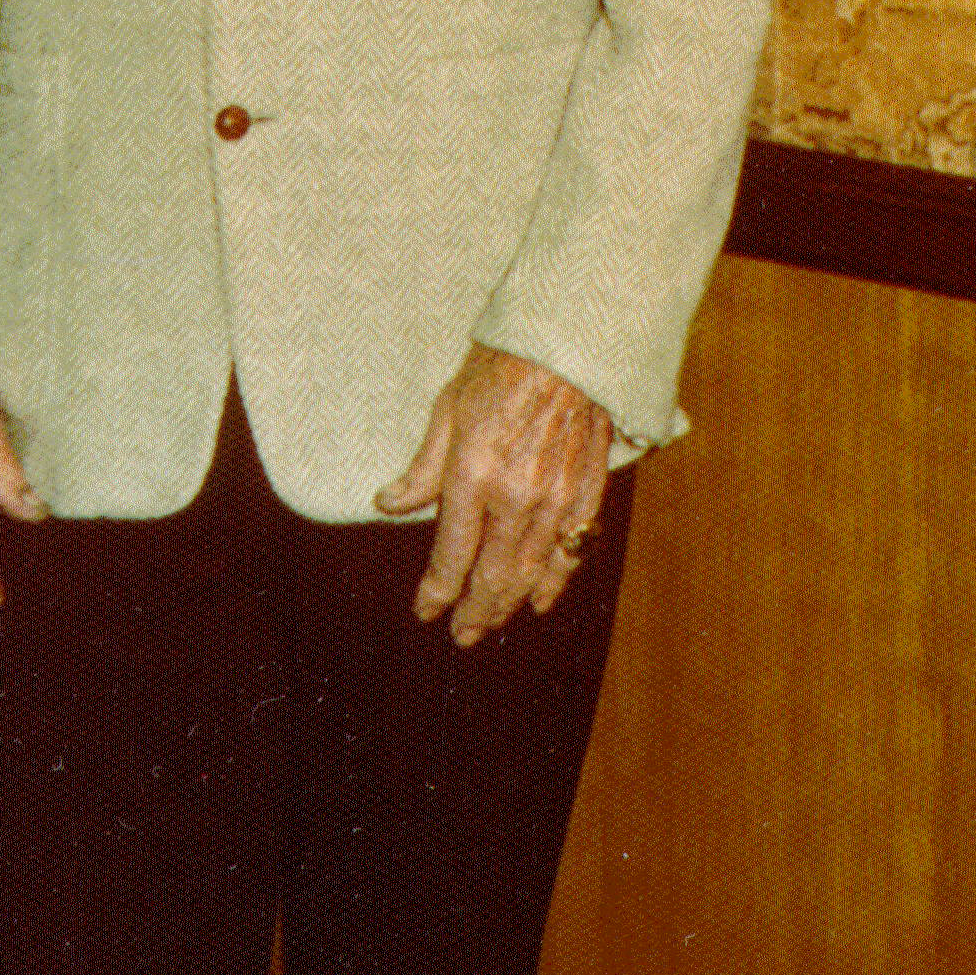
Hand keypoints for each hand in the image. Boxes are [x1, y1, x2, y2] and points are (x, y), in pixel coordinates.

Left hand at [374, 344, 612, 646]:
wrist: (567, 341)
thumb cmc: (501, 366)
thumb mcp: (448, 409)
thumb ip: (422, 467)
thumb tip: (388, 505)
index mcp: (473, 475)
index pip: (451, 556)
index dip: (436, 592)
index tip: (426, 609)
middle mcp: (516, 496)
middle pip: (492, 576)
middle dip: (473, 610)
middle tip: (461, 634)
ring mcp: (556, 496)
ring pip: (531, 571)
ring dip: (509, 603)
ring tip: (491, 622)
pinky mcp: (587, 488)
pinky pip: (573, 548)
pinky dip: (557, 579)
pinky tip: (542, 598)